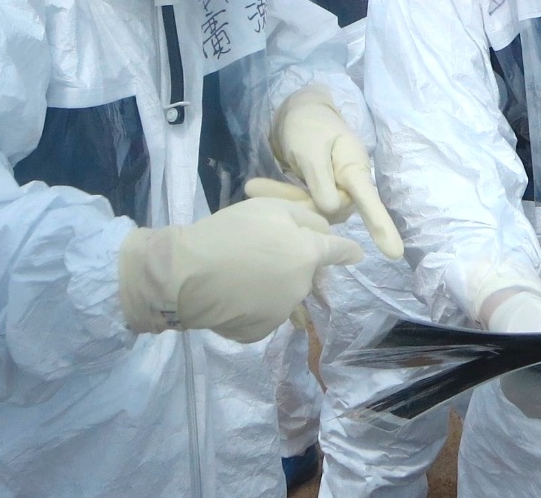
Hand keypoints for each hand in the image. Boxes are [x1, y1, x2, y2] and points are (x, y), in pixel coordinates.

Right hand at [116, 197, 362, 342]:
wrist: (186, 274)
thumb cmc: (228, 233)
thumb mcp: (269, 208)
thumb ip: (305, 219)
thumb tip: (326, 234)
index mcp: (307, 254)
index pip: (339, 252)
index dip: (347, 251)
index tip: (354, 254)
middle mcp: (301, 287)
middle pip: (306, 273)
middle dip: (294, 264)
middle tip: (262, 253)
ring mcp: (280, 313)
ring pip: (285, 295)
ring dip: (273, 286)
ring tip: (241, 275)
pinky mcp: (259, 331)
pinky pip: (264, 315)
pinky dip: (254, 306)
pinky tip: (232, 295)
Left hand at [268, 84, 403, 258]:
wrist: (301, 114)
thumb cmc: (310, 124)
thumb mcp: (310, 147)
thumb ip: (320, 178)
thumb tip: (332, 210)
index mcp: (354, 169)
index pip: (369, 199)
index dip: (380, 225)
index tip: (394, 252)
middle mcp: (350, 186)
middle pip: (327, 209)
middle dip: (294, 201)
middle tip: (251, 186)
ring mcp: (336, 193)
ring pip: (312, 211)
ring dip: (283, 200)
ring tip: (250, 186)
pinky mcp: (321, 197)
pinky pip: (304, 206)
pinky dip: (282, 198)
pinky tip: (255, 188)